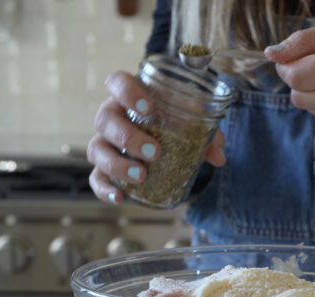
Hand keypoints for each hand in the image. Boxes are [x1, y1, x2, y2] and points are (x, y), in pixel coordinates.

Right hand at [87, 71, 226, 203]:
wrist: (165, 139)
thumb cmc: (175, 123)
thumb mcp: (193, 123)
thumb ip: (207, 134)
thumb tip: (218, 155)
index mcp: (130, 96)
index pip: (117, 82)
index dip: (127, 91)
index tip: (148, 107)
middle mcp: (112, 116)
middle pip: (105, 119)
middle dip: (128, 137)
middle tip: (154, 152)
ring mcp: (105, 142)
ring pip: (96, 149)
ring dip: (116, 163)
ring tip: (141, 175)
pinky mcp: (103, 167)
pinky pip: (95, 178)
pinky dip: (104, 189)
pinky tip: (119, 197)